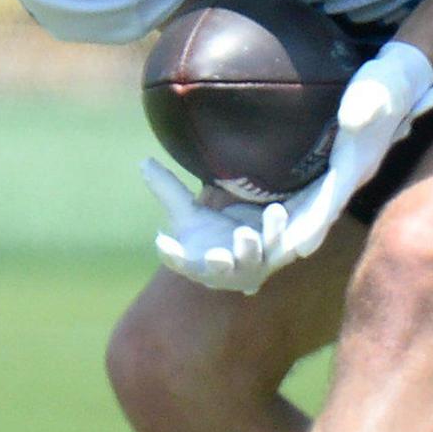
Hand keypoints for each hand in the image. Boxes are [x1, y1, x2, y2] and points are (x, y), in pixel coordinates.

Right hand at [141, 158, 284, 295]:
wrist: (250, 243)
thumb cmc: (212, 234)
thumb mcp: (190, 214)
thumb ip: (168, 190)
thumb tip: (144, 162)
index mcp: (198, 264)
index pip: (181, 261)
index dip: (173, 255)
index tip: (162, 241)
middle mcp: (227, 270)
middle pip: (222, 267)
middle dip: (219, 263)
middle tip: (217, 255)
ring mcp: (256, 264)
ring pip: (262, 254)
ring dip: (261, 241)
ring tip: (264, 219)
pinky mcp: (282, 253)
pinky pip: (287, 244)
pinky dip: (288, 233)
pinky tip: (281, 211)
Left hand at [263, 41, 432, 268]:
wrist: (399, 80)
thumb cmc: (385, 84)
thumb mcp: (379, 90)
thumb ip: (365, 107)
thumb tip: (352, 122)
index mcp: (359, 162)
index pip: (333, 199)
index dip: (315, 225)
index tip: (298, 250)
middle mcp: (352, 173)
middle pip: (321, 211)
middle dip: (299, 236)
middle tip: (272, 260)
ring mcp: (344, 170)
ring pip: (315, 204)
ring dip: (293, 225)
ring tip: (266, 246)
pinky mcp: (336, 162)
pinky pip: (311, 190)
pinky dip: (294, 206)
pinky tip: (269, 214)